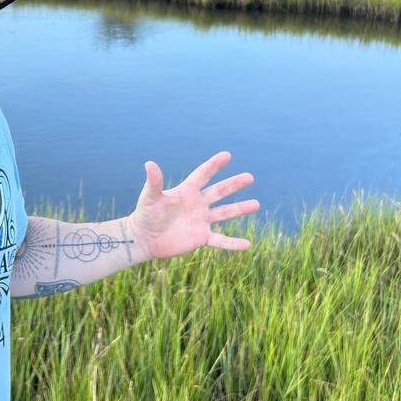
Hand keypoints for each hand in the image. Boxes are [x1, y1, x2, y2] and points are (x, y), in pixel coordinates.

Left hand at [130, 150, 257, 259]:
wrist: (144, 239)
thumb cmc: (146, 215)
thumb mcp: (150, 197)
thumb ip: (154, 182)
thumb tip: (149, 163)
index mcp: (186, 192)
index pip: (202, 175)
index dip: (214, 165)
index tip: (227, 155)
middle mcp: (197, 204)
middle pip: (219, 191)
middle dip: (234, 184)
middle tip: (250, 177)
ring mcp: (201, 221)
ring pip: (224, 213)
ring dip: (240, 209)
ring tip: (256, 204)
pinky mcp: (201, 237)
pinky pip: (220, 240)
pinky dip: (233, 243)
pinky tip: (247, 244)